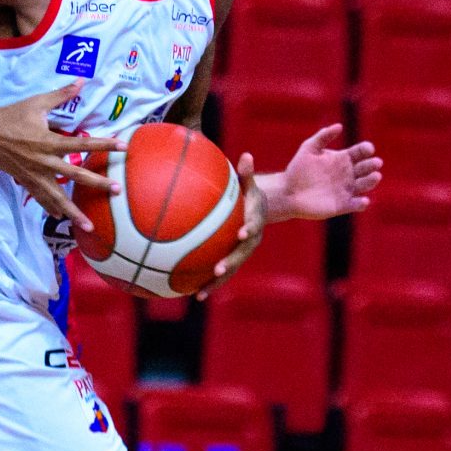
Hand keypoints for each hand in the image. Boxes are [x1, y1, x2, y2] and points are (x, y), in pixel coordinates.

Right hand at [0, 83, 121, 231]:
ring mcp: (35, 175)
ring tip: (89, 226)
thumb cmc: (11, 116)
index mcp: (49, 141)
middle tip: (115, 191)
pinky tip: (62, 219)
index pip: (82, 144)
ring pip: (58, 197)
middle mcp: (45, 162)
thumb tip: (81, 81)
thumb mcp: (37, 103)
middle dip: (97, 184)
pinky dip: (52, 208)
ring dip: (74, 212)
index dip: (104, 145)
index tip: (122, 146)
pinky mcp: (26, 181)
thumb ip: (62, 95)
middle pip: (76, 176)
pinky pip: (42, 198)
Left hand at [201, 152, 267, 295]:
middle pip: (241, 254)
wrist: (257, 211)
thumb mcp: (249, 182)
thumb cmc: (248, 193)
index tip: (242, 233)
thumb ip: (247, 173)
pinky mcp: (232, 261)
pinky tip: (192, 294)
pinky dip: (208, 284)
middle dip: (230, 263)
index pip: (253, 225)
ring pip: (231, 270)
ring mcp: (241, 253)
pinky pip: (220, 274)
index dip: (249, 229)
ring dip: (217, 282)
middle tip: (218, 269)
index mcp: (255, 221)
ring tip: (202, 292)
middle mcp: (250, 241)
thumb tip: (246, 155)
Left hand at [258, 123, 380, 223]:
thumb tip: (339, 126)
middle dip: (372, 165)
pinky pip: (356, 204)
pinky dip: (361, 203)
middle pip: (366, 168)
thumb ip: (323, 136)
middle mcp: (348, 174)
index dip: (366, 149)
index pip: (360, 152)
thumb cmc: (298, 169)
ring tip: (376, 176)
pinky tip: (363, 200)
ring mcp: (346, 189)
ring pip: (365, 185)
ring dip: (371, 181)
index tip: (368, 149)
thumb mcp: (309, 148)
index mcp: (343, 159)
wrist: (288, 191)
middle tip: (376, 163)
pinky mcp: (342, 205)